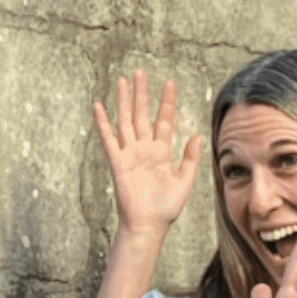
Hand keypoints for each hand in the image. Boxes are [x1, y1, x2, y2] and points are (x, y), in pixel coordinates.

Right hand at [95, 71, 203, 239]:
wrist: (149, 225)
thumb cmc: (166, 208)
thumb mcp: (185, 181)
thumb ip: (191, 158)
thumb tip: (198, 135)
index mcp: (162, 152)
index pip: (165, 120)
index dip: (167, 101)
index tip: (169, 82)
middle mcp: (145, 149)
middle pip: (142, 114)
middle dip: (142, 93)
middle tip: (140, 72)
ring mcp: (130, 154)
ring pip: (126, 121)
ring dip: (124, 101)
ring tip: (122, 80)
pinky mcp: (118, 163)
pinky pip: (109, 139)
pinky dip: (103, 122)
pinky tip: (99, 106)